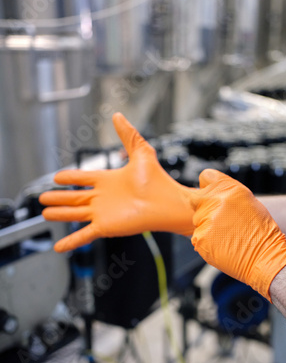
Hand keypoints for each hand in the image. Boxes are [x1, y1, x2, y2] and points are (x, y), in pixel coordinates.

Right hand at [39, 113, 196, 251]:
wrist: (166, 202)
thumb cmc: (157, 179)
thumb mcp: (140, 151)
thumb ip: (127, 134)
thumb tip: (117, 115)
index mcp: (108, 180)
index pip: (83, 178)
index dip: (69, 178)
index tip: (56, 177)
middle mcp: (103, 198)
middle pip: (74, 198)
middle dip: (58, 198)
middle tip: (42, 198)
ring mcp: (102, 213)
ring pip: (74, 214)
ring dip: (59, 214)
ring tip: (45, 213)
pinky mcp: (104, 226)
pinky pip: (83, 235)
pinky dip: (70, 241)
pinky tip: (58, 248)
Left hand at [190, 169, 285, 300]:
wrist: (265, 257)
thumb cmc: (261, 232)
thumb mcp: (249, 202)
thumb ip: (227, 193)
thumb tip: (210, 191)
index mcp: (230, 188)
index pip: (205, 176)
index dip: (207, 187)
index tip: (212, 195)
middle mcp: (216, 201)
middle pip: (197, 200)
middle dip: (205, 209)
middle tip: (222, 222)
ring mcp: (206, 220)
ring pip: (197, 221)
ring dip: (207, 228)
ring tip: (227, 236)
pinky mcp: (200, 238)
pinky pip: (197, 237)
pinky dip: (207, 242)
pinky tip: (223, 245)